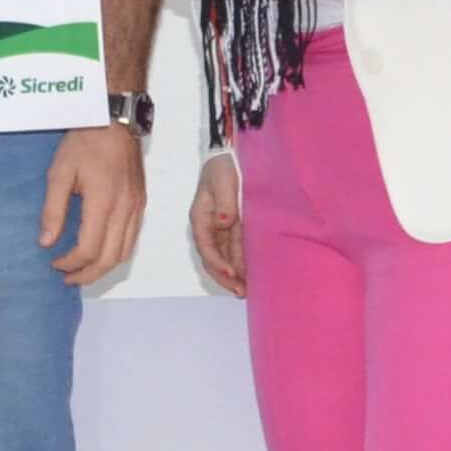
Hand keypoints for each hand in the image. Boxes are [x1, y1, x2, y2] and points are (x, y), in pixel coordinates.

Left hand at [42, 124, 145, 283]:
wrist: (115, 121)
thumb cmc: (84, 143)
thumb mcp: (59, 172)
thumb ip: (53, 209)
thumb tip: (46, 243)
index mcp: (103, 203)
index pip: (89, 248)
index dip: (70, 263)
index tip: (53, 263)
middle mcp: (125, 210)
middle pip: (110, 258)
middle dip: (88, 274)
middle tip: (67, 278)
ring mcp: (136, 208)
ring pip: (125, 252)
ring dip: (104, 268)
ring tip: (83, 271)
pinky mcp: (141, 203)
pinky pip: (132, 238)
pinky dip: (117, 254)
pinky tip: (101, 253)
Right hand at [191, 156, 246, 297]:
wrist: (229, 158)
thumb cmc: (222, 169)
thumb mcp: (222, 182)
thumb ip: (224, 202)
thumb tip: (224, 221)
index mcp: (201, 218)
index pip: (206, 246)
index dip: (217, 261)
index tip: (232, 273)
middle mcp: (208, 228)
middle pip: (213, 258)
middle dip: (225, 276)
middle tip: (240, 291)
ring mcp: (221, 230)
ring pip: (224, 258)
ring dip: (233, 275)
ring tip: (245, 292)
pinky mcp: (233, 229)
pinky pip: (235, 251)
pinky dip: (241, 265)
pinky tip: (250, 276)